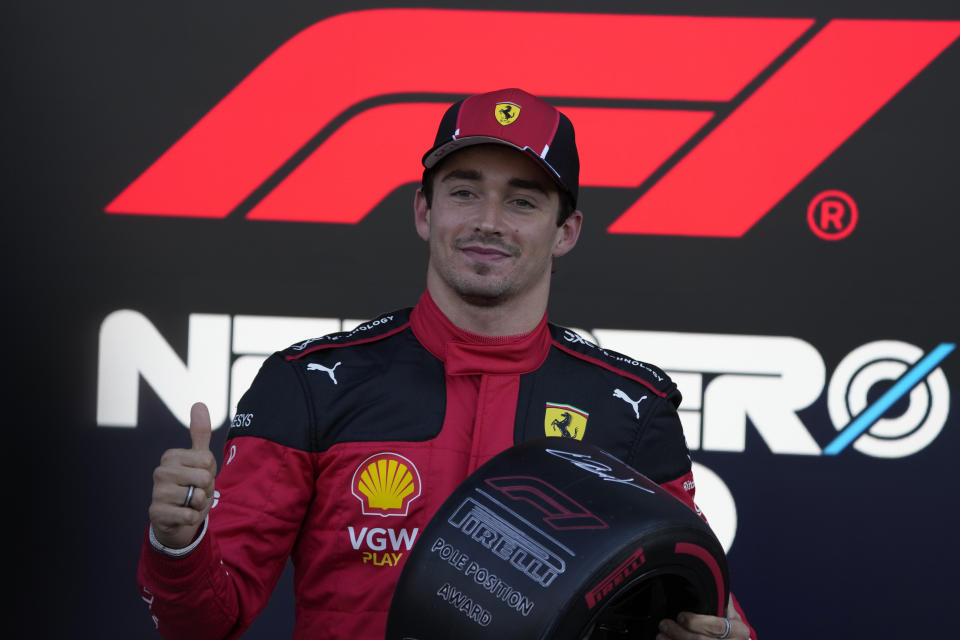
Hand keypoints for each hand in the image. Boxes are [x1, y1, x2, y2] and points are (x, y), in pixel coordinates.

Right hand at [148, 402, 218, 548]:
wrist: (178, 517)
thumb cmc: (191, 485)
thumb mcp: (200, 459)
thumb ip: (200, 433)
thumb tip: (198, 404)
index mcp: (171, 456)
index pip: (207, 461)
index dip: (209, 472)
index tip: (199, 476)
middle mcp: (160, 472)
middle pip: (204, 478)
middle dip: (206, 489)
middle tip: (196, 492)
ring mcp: (156, 493)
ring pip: (197, 497)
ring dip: (200, 504)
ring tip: (189, 504)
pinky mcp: (156, 513)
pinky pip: (188, 515)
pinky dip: (192, 518)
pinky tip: (183, 516)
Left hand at [657, 596, 749, 639]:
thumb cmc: (727, 623)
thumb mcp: (727, 608)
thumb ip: (719, 595)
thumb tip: (706, 575)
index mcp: (739, 630)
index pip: (717, 626)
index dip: (695, 622)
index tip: (680, 616)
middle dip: (679, 632)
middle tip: (664, 624)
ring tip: (661, 634)